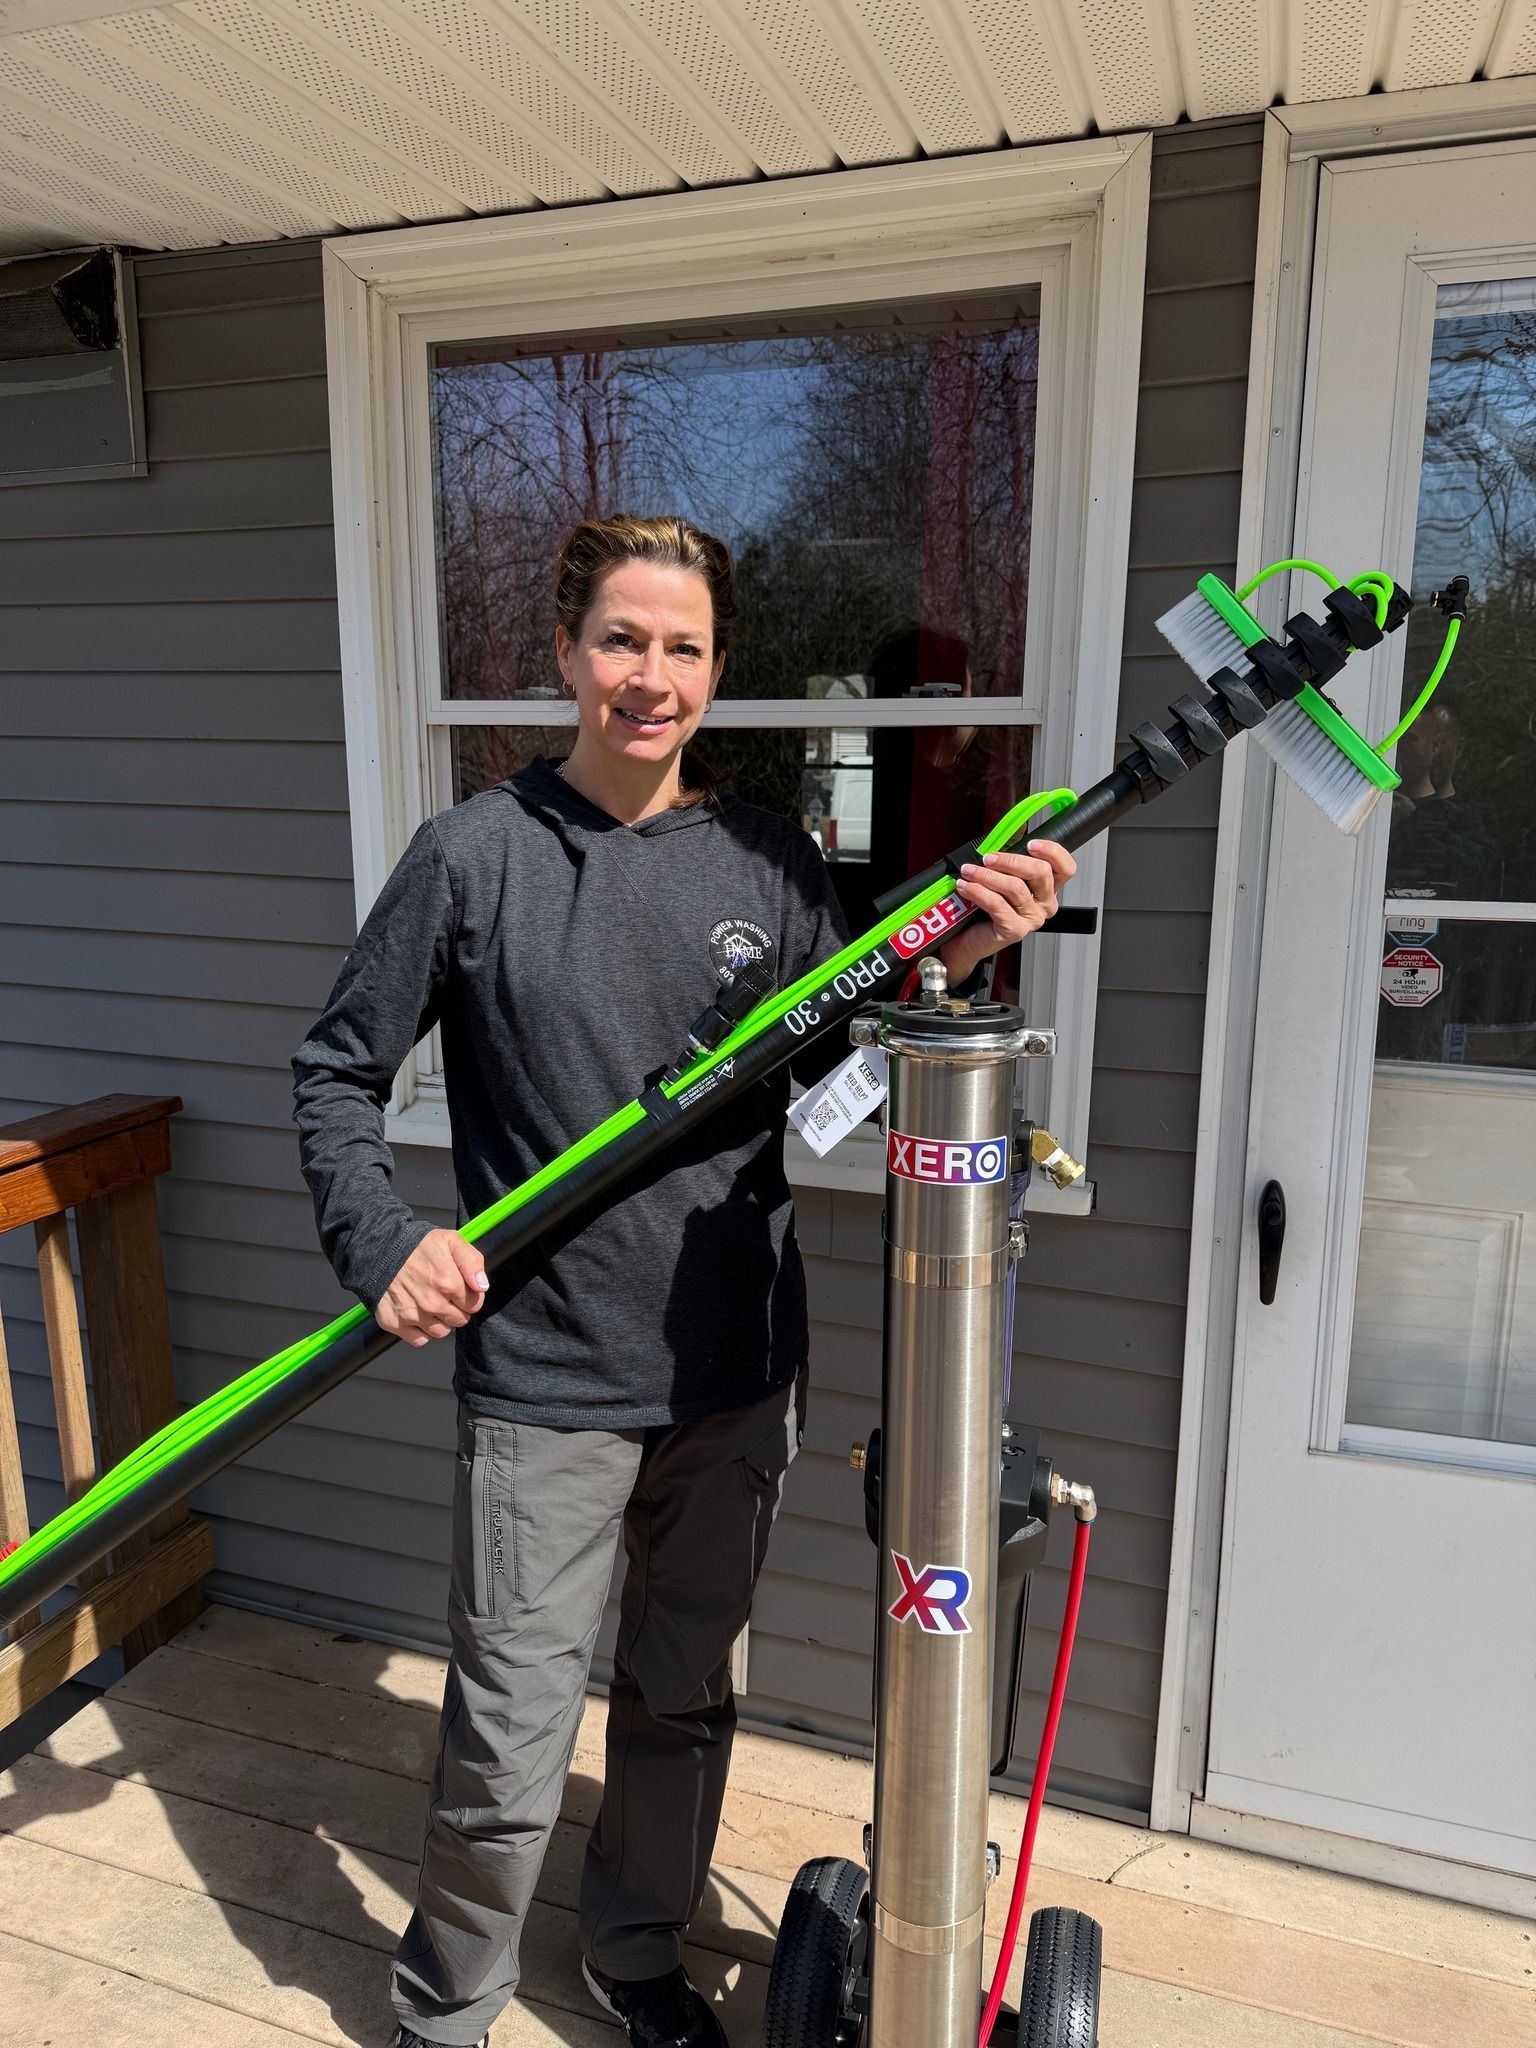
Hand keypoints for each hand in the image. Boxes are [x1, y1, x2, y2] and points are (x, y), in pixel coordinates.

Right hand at [377, 1228, 488, 1346]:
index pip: (474, 1304)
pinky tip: (417, 1313)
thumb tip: (482, 1287)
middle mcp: (431, 1303)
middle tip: (444, 1294)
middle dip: (456, 1309)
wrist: (378, 1249)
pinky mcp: (395, 1323)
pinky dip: (421, 1331)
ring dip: (440, 1322)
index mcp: (448, 1282)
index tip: (459, 1288)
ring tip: (430, 1303)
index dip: (469, 1296)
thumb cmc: (416, 1245)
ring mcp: (412, 1315)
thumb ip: (472, 1262)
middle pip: (459, 1320)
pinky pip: (419, 1340)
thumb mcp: (450, 1240)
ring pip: (441, 1332)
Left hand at [940, 839, 1077, 985]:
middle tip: (988, 858)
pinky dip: (978, 892)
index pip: (1065, 867)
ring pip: (1016, 887)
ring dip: (988, 875)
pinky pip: (998, 904)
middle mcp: (1044, 904)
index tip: (1031, 844)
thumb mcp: (1000, 877)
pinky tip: (966, 886)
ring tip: (969, 871)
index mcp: (1047, 888)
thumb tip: (1003, 837)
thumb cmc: (983, 907)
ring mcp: (1032, 919)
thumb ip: (1008, 860)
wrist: (966, 939)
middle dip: (1011, 860)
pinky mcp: (1015, 930)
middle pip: (1040, 872)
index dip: (1052, 852)